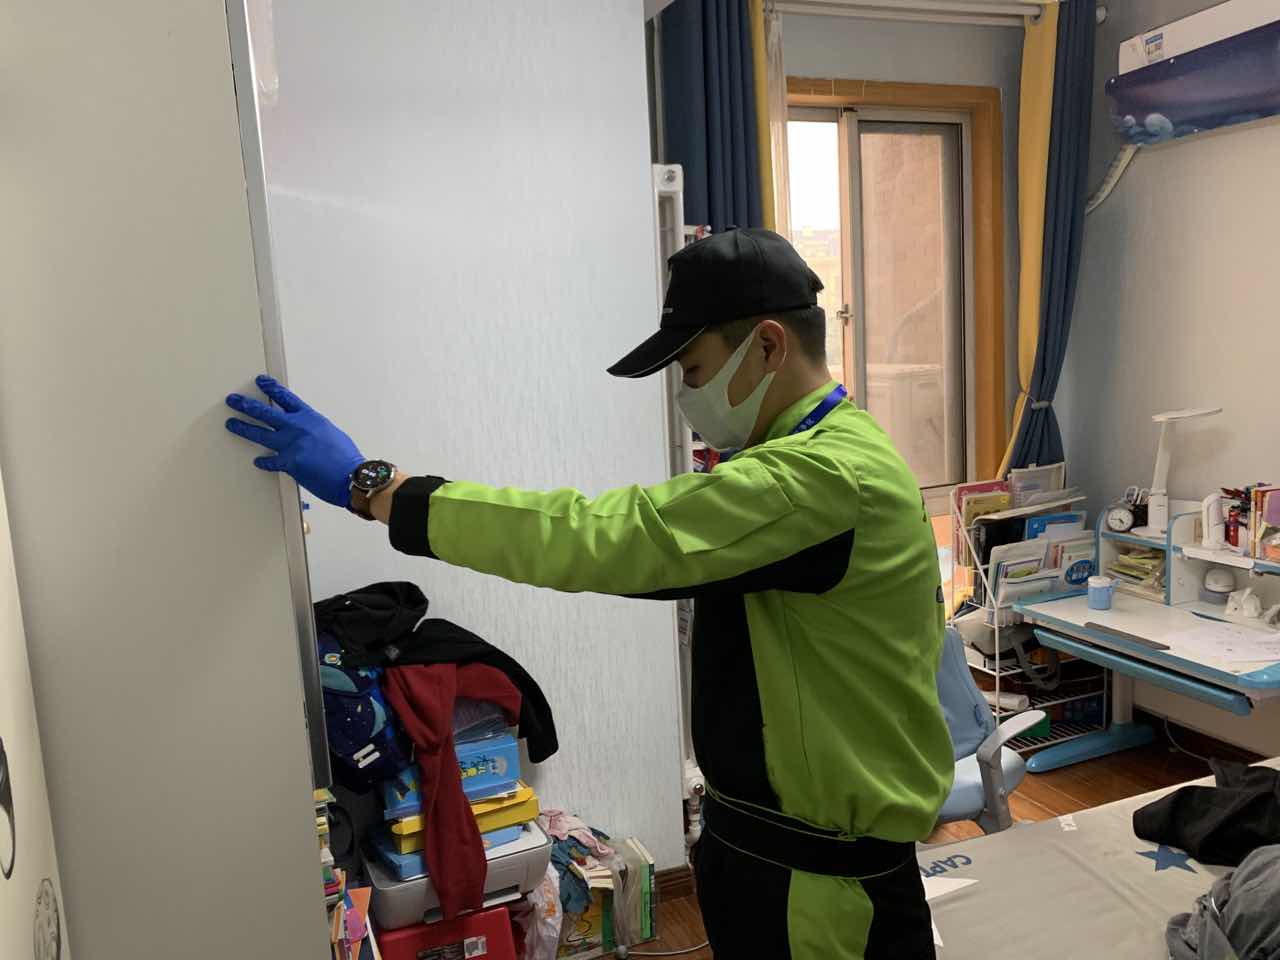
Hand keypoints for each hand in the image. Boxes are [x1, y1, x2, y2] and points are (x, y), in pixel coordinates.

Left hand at [225, 375, 364, 507]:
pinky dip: (263, 462)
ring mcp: (291, 445)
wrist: (352, 475)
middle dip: (246, 405)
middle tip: (233, 400)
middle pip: (265, 412)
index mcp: (310, 418)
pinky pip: (270, 461)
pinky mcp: (289, 463)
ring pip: (260, 433)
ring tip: (231, 423)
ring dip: (243, 427)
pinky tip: (258, 461)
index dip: (271, 388)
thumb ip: (313, 429)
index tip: (260, 381)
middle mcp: (298, 427)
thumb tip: (303, 431)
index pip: (286, 397)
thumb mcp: (331, 433)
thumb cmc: (347, 457)